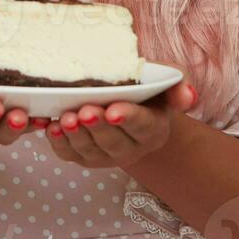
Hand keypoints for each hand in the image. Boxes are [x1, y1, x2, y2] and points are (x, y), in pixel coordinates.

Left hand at [44, 78, 196, 168]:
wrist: (129, 104)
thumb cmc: (147, 89)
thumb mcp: (166, 81)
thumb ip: (178, 85)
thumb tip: (188, 95)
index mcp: (153, 129)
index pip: (142, 125)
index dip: (128, 118)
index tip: (114, 110)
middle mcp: (131, 148)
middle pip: (113, 141)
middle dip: (97, 127)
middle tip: (85, 112)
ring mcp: (106, 155)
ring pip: (90, 151)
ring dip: (76, 135)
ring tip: (65, 118)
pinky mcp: (84, 157)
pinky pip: (70, 155)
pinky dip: (59, 143)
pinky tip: (51, 128)